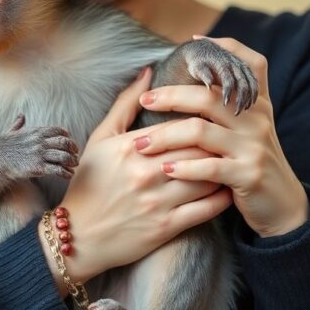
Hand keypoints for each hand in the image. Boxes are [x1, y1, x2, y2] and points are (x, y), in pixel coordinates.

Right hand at [0, 114, 78, 180]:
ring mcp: (40, 154)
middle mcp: (40, 142)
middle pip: (65, 143)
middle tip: (75, 155)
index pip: (59, 131)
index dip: (67, 137)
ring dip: (72, 161)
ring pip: (64, 156)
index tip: (70, 143)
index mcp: (36, 132)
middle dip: (73, 149)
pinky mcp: (38, 167)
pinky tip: (69, 175)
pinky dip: (66, 173)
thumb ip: (19, 124)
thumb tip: (20, 115)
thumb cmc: (3, 147)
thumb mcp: (12, 132)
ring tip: (74, 166)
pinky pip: (58, 170)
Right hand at [54, 67, 232, 281]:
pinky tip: (228, 186)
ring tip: (232, 158)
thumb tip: (148, 72)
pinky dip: (222, 196)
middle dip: (217, 139)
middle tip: (231, 133)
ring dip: (223, 166)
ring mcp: (157, 201)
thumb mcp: (100, 139)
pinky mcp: (166, 227)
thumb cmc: (89, 183)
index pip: (180, 124)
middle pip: (198, 146)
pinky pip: (206, 209)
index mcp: (130, 146)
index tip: (215, 114)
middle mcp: (145, 172)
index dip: (202, 118)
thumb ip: (125, 104)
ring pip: (206, 176)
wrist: (78, 236)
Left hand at [135, 36, 308, 237]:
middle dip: (171, 96)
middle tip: (145, 100)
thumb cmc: (252, 162)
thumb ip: (228, 105)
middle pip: (209, 96)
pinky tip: (165, 168)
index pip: (250, 63)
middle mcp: (257, 120)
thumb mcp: (249, 129)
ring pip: (200, 131)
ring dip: (165, 136)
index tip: (192, 42)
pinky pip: (209, 167)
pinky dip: (184, 168)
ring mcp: (254, 147)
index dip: (225, 47)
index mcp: (256, 105)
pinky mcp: (249, 175)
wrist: (284, 206)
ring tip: (140, 144)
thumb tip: (200, 75)